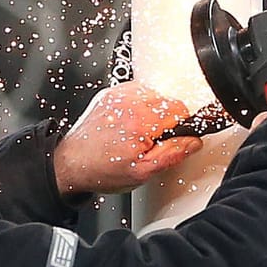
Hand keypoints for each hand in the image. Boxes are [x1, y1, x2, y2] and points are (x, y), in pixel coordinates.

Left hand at [53, 81, 203, 196]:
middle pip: (169, 101)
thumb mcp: (143, 172)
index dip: (181, 128)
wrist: (72, 163)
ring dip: (153, 113)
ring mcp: (118, 95)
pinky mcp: (111, 93)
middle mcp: (129, 102)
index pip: (181, 110)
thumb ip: (173, 154)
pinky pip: (138, 93)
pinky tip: (129, 124)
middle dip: (166, 122)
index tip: (170, 140)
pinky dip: (139, 107)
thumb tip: (193, 141)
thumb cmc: (102, 169)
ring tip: (138, 133)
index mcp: (140, 120)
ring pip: (155, 96)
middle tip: (150, 142)